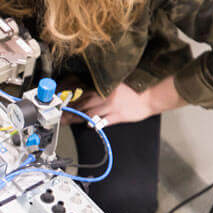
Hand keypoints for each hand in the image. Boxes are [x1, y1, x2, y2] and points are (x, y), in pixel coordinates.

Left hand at [61, 79, 184, 125]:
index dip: (70, 101)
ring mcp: (111, 107)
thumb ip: (100, 90)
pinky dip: (95, 124)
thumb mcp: (115, 87)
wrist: (150, 96)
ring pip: (89, 114)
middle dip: (70, 112)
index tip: (62, 106)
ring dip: (78, 119)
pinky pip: (103, 122)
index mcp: (103, 88)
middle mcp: (105, 97)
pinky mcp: (118, 116)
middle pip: (82, 105)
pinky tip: (90, 125)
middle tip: (61, 117)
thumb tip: (85, 95)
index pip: (82, 94)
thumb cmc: (133, 92)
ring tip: (70, 122)